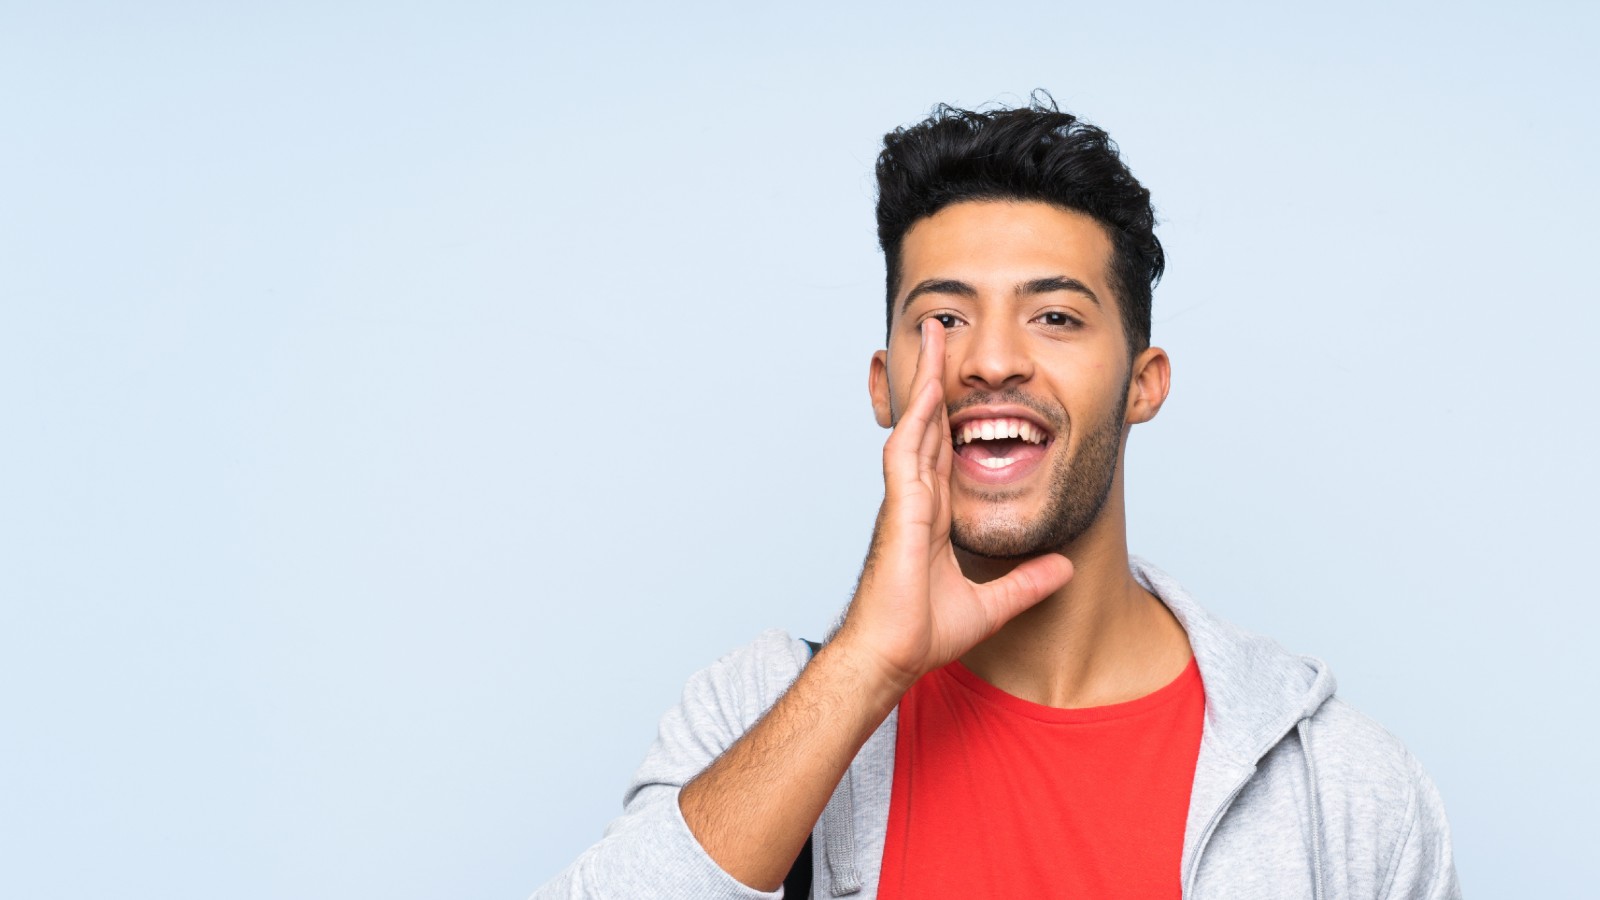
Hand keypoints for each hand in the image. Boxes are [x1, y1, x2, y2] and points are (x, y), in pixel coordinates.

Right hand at [835, 320, 1073, 688]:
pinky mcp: (900, 507)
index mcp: (934, 514)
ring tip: (933, 336)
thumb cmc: (921, 634)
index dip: (952, 413)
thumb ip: (1028, 583)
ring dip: (923, 378)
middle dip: (934, 378)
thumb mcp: (994, 605)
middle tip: (941, 334)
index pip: (945, 449)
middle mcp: (918, 498)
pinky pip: (907, 448)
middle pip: (928, 423)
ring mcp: (905, 499)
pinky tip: (925, 383)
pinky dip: (915, 413)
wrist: (892, 656)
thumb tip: (1065, 569)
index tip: (962, 383)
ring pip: (915, 423)